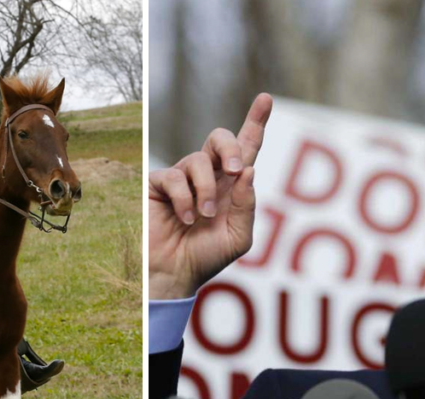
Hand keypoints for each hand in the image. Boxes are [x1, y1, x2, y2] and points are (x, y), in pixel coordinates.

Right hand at [149, 93, 272, 299]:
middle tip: (236, 171)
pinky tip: (185, 218)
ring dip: (206, 190)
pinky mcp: (158, 184)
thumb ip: (246, 205)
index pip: (246, 148)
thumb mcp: (238, 236)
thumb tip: (248, 171)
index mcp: (231, 186)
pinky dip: (185, 198)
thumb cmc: (206, 257)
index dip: (255, 122)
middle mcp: (208, 176)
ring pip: (199, 161)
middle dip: (231, 147)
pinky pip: (175, 177)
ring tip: (203, 216)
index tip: (266, 99)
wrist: (173, 273)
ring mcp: (182, 178)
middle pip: (221, 139)